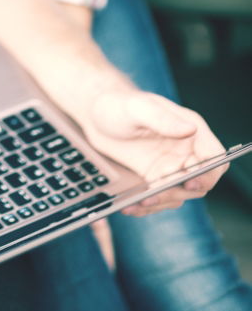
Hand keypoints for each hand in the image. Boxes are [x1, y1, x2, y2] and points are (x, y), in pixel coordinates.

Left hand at [82, 89, 226, 215]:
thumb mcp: (138, 108)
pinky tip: (130, 205)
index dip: (209, 172)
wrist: (96, 115)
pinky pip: (159, 199)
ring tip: (139, 202)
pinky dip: (146, 206)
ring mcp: (171, 167)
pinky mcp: (154, 179)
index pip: (214, 156)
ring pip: (179, 194)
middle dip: (179, 190)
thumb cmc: (119, 104)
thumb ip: (162, 118)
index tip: (190, 181)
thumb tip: (190, 129)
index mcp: (191, 130)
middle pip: (199, 182)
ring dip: (161, 201)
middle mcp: (186, 151)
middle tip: (155, 192)